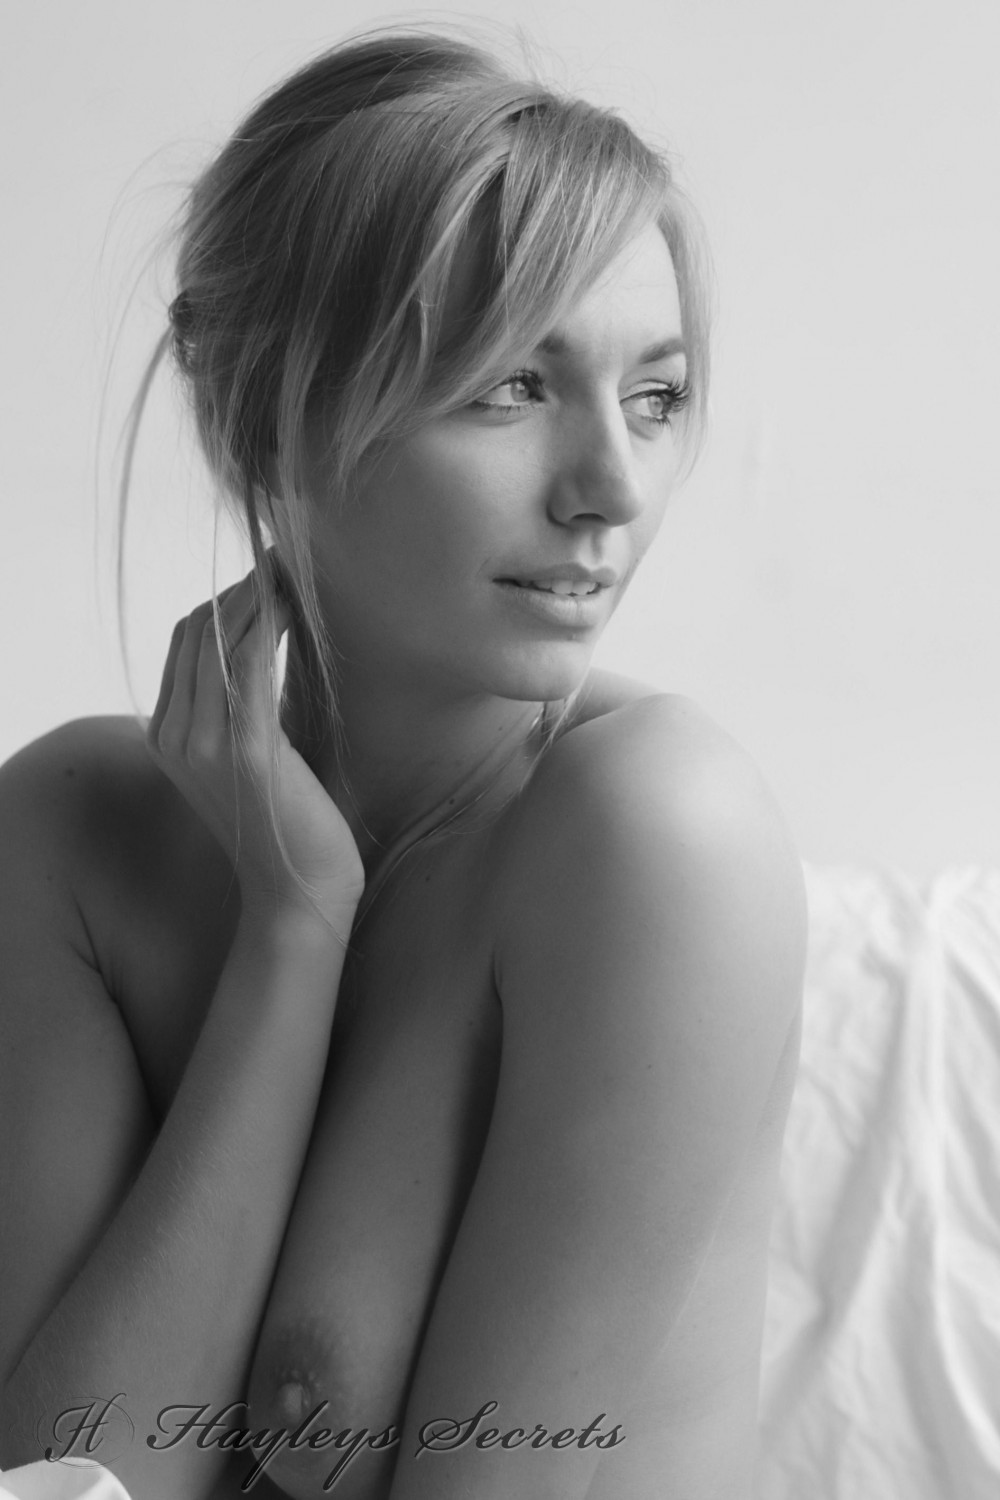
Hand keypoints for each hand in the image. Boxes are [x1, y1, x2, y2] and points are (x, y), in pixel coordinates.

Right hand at [146, 567, 364, 923]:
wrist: (299, 891)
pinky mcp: (245, 744)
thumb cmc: (289, 823)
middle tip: (286, 564)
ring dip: (260, 593)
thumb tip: (266, 646)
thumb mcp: (250, 756)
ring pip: (223, 635)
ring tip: (295, 573)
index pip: (186, 642)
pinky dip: (272, 619)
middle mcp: (174, 735)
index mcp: (167, 736)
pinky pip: (252, 657)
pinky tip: (296, 603)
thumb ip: (241, 708)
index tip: (269, 577)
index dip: (227, 601)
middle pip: (198, 630)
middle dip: (243, 588)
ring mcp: (203, 740)